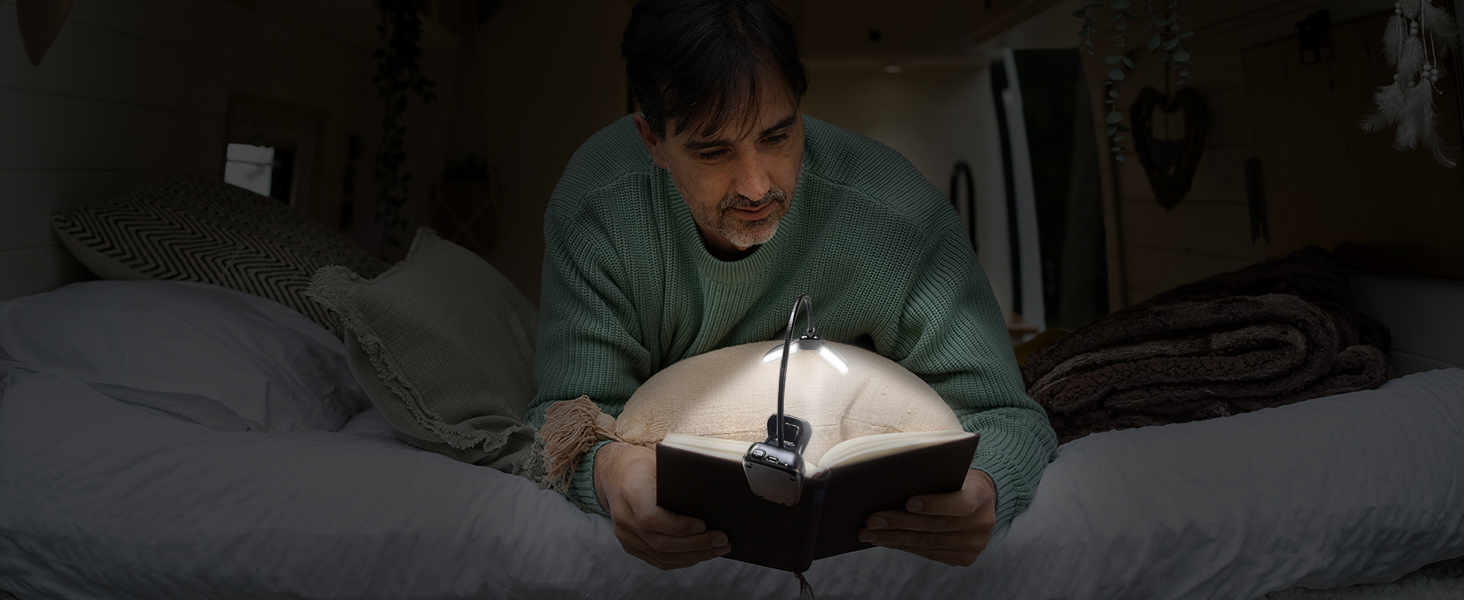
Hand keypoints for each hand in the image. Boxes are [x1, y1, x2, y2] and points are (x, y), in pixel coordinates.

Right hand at [594, 442, 731, 569]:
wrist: (615, 474)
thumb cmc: (643, 466)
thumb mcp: (660, 462)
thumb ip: (679, 479)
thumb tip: (714, 496)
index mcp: (631, 492)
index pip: (651, 518)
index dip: (678, 526)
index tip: (703, 525)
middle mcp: (624, 517)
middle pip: (660, 542)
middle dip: (696, 545)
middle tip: (722, 540)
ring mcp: (625, 534)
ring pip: (660, 555)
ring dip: (693, 556)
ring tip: (718, 549)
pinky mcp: (630, 545)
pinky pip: (657, 560)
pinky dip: (681, 560)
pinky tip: (700, 555)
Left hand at [856, 469, 996, 566]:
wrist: (977, 497)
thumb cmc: (953, 477)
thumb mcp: (947, 468)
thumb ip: (928, 472)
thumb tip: (887, 478)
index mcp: (982, 494)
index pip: (961, 504)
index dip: (935, 504)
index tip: (908, 502)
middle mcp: (982, 522)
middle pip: (936, 526)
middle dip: (899, 523)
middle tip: (871, 520)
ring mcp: (974, 544)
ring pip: (928, 542)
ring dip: (894, 538)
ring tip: (868, 533)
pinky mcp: (963, 558)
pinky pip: (928, 553)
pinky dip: (903, 546)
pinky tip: (883, 540)